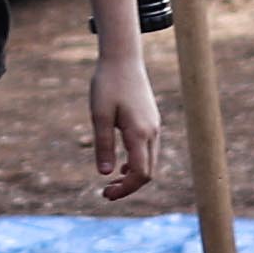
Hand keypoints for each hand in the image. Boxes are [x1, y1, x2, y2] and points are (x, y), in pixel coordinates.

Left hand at [88, 50, 162, 201]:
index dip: (125, 189)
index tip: (106, 194)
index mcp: (139, 133)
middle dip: (129, 187)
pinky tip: (120, 166)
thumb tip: (104, 174)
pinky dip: (136, 163)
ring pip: (149, 162)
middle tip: (105, 193)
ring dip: (133, 176)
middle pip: (147, 172)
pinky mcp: (151, 121)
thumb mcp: (99, 115)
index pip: (140, 173)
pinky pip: (148, 150)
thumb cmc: (108, 84)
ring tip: (111, 183)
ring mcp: (154, 126)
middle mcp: (152, 132)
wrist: (123, 58)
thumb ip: (103, 145)